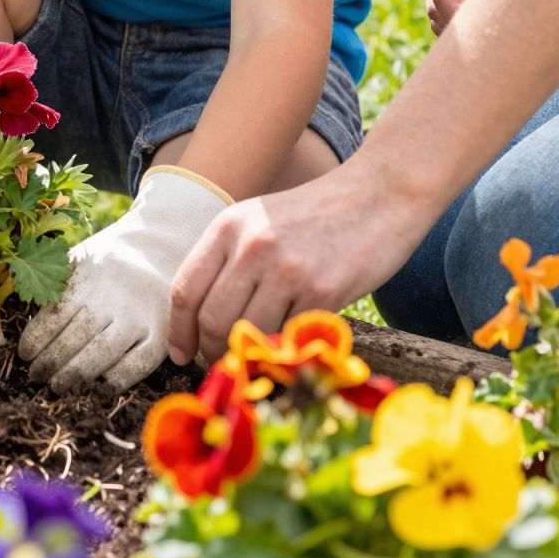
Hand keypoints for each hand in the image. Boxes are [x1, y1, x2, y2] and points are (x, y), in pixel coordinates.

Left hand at [19, 166, 229, 391]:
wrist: (160, 248)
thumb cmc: (109, 261)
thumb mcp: (79, 259)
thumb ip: (54, 283)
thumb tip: (18, 312)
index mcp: (88, 277)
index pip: (53, 317)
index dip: (36, 341)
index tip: (25, 356)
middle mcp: (113, 298)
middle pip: (74, 340)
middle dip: (49, 364)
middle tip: (37, 376)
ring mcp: (139, 318)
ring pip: (99, 356)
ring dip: (73, 376)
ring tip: (58, 386)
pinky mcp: (160, 336)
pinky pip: (135, 367)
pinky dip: (114, 381)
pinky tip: (97, 386)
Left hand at [167, 159, 431, 366]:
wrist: (379, 195)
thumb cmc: (318, 214)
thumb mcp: (261, 220)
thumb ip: (230, 260)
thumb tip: (201, 321)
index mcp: (229, 226)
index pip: (185, 291)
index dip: (178, 331)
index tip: (182, 354)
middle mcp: (252, 246)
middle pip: (212, 320)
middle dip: (211, 351)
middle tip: (223, 362)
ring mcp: (287, 269)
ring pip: (249, 334)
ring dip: (250, 355)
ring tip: (258, 357)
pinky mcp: (323, 291)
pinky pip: (290, 337)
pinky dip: (287, 348)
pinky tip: (292, 345)